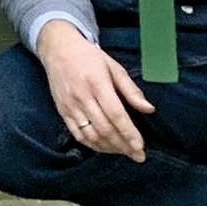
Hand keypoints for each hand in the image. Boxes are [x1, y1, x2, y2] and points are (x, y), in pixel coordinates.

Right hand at [36, 22, 153, 162]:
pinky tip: (105, 147)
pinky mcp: (62, 111)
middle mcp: (82, 96)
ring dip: (109, 148)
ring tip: (124, 152)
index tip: (141, 147)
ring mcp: (70, 105)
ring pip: (91, 135)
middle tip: (138, 156)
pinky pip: (77, 134)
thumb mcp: (114, 67)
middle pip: (105, 129)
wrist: (57, 49)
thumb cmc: (89, 57)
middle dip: (123, 146)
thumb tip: (149, 110)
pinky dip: (92, 145)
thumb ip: (131, 90)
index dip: (129, 134)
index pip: (116, 115)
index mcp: (97, 83)